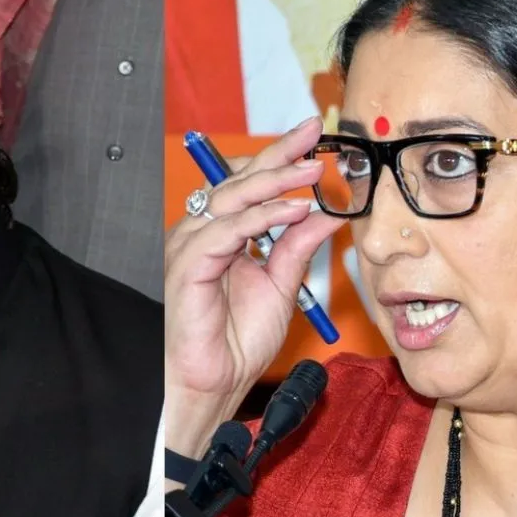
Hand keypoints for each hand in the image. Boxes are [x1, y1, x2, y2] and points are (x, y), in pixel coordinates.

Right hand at [164, 116, 345, 455]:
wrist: (218, 382)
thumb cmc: (239, 340)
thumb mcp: (282, 283)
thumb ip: (298, 245)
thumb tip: (328, 211)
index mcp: (221, 233)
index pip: (249, 182)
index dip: (279, 156)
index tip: (313, 135)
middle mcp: (201, 232)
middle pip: (238, 180)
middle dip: (278, 156)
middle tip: (314, 138)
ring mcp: (190, 246)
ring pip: (232, 199)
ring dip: (275, 183)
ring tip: (312, 173)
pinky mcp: (188, 265)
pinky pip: (227, 231)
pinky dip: (261, 218)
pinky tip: (293, 210)